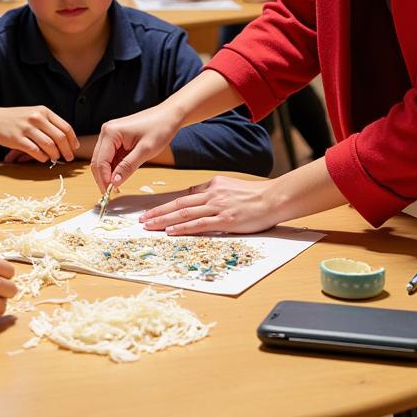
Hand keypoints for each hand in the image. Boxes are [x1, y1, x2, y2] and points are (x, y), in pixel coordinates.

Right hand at [0, 106, 78, 162]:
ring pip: (48, 145)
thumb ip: (50, 123)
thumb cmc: (19, 119)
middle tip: (68, 158)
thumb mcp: (36, 114)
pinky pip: (35, 151)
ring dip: (54, 154)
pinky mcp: (17, 139)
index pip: (65, 127)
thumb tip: (68, 139)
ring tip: (54, 158)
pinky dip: (42, 157)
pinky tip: (43, 158)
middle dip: (67, 150)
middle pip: (59, 137)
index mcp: (44, 111)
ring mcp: (26, 128)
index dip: (72, 140)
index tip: (75, 148)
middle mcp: (36, 118)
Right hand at [90, 104, 181, 192]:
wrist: (169, 115)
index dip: (104, 179)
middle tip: (109, 194)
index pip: (100, 161)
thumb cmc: (160, 128)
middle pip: (98, 160)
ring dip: (108, 173)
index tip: (109, 193)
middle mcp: (107, 131)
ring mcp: (111, 134)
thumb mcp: (145, 151)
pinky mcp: (117, 137)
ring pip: (103, 159)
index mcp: (111, 132)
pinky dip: (114, 166)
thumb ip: (127, 167)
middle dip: (103, 177)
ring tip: (116, 187)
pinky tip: (120, 175)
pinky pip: (111, 155)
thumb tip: (114, 182)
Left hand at [139, 175, 277, 234]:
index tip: (154, 210)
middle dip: (158, 212)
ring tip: (149, 226)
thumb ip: (214, 193)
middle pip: (179, 204)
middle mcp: (212, 194)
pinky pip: (199, 224)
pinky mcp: (226, 220)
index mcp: (213, 185)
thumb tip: (197, 201)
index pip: (185, 196)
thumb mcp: (230, 187)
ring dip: (164, 220)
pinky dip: (182, 228)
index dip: (167, 204)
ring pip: (184, 213)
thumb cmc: (255, 196)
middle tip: (142, 219)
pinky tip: (170, 231)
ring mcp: (218, 207)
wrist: (274, 198)